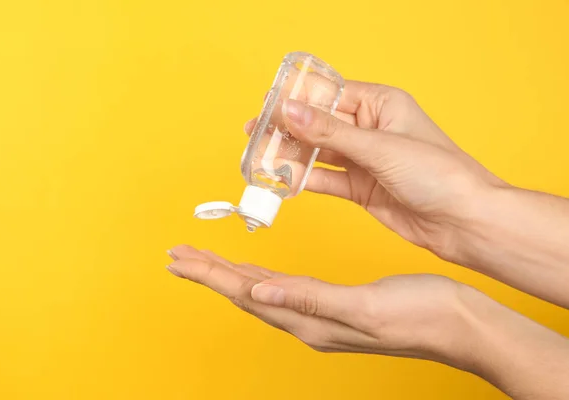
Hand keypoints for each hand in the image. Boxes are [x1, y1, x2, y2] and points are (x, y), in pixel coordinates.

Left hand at [167, 245, 474, 367]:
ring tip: (206, 262)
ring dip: (230, 275)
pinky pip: (283, 290)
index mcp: (310, 320)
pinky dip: (260, 277)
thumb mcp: (364, 306)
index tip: (179, 258)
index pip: (246, 293)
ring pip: (260, 292)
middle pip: (244, 293)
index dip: (210, 274)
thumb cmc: (419, 314)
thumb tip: (260, 292)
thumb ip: (310, 299)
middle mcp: (308, 321)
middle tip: (178, 256)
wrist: (458, 325)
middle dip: (210, 273)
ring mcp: (320, 316)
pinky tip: (257, 273)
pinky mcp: (334, 307)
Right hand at [245, 82, 505, 257]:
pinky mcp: (361, 188)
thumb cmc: (439, 174)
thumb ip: (331, 133)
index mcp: (381, 104)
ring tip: (261, 159)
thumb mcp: (380, 147)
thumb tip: (290, 112)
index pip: (329, 95)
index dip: (296, 101)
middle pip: (319, 124)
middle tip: (256, 135)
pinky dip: (305, 180)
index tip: (267, 109)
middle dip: (288, 130)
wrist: (464, 222)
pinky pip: (326, 180)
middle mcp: (371, 129)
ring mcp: (365, 160)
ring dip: (293, 156)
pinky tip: (284, 180)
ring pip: (319, 153)